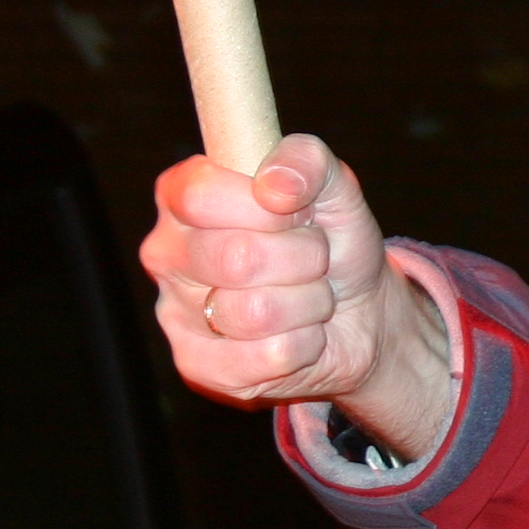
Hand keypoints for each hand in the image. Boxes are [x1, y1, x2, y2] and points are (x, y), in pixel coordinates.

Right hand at [140, 135, 453, 454]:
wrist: (360, 313)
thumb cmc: (332, 242)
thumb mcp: (334, 187)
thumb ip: (307, 161)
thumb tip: (274, 183)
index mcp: (183, 196)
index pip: (200, 195)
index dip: (265, 207)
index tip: (296, 211)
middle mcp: (167, 253)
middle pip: (235, 257)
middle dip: (303, 256)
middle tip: (315, 257)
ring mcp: (176, 314)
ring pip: (255, 313)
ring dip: (309, 302)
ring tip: (309, 296)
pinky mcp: (199, 367)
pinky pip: (269, 357)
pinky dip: (306, 344)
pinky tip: (300, 334)